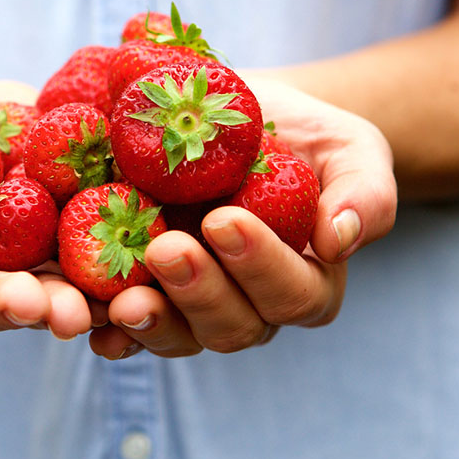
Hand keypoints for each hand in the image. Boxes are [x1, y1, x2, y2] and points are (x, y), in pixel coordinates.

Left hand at [89, 77, 396, 358]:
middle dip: (200, 292)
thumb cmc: (298, 135)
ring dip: (154, 322)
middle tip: (166, 250)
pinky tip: (95, 322)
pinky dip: (114, 331)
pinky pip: (133, 328)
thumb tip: (339, 240)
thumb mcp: (346, 147)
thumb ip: (362, 191)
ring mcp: (197, 306)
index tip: (225, 220)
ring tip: (124, 299)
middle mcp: (252, 305)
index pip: (294, 294)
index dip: (261, 266)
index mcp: (306, 279)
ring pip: (182, 336)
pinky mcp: (152, 294)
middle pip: (234, 326)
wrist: (235, 122)